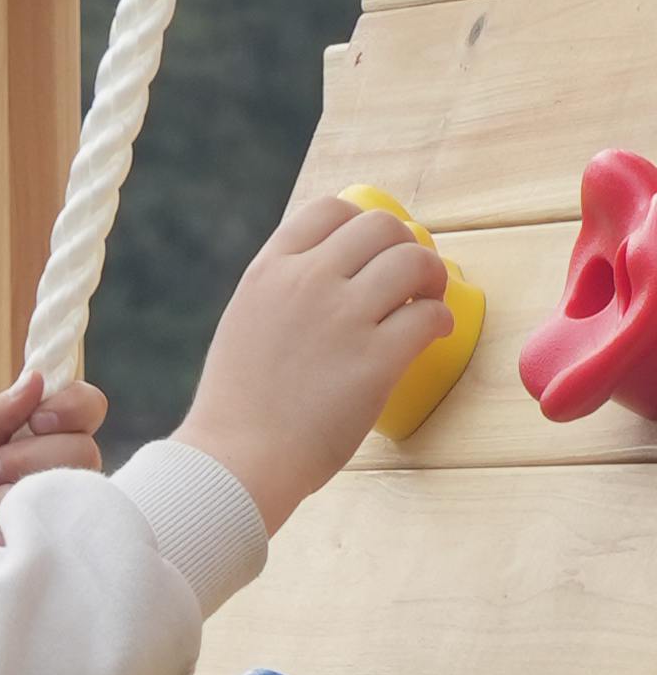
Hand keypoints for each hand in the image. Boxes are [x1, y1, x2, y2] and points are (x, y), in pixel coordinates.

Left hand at [0, 371, 108, 545]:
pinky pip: (57, 525)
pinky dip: (11, 528)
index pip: (86, 406)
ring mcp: (69, 511)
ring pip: (72, 481)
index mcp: (45, 442)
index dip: (70, 406)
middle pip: (82, 444)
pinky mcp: (65, 549)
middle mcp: (66, 473)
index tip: (36, 420)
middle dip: (25, 456)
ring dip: (12, 494)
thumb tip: (35, 378)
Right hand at [177, 194, 452, 532]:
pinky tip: (432, 334)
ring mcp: (342, 319)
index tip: (370, 249)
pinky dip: (439, 320)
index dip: (360, 223)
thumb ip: (280, 294)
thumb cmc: (236, 410)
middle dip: (403, 245)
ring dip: (432, 276)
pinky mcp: (375, 358)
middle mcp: (305, 283)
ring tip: (428, 299)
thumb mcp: (243, 326)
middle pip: (380, 227)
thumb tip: (325, 276)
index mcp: (267, 274)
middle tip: (409, 277)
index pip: (328, 209)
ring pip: (413, 260)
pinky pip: (429, 315)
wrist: (234, 464)